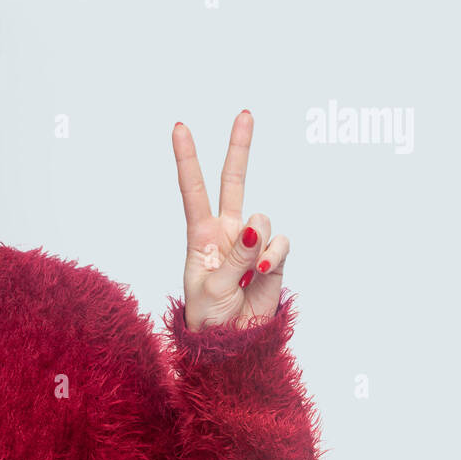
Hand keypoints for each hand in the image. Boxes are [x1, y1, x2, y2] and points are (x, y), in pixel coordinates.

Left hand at [172, 111, 289, 331]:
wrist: (233, 345)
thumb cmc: (208, 319)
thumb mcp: (211, 289)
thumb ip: (235, 257)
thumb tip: (257, 226)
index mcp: (200, 236)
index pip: (192, 190)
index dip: (187, 159)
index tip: (179, 127)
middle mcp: (227, 232)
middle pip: (233, 182)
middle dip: (239, 148)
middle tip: (245, 113)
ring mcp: (252, 243)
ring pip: (263, 220)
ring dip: (257, 244)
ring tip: (245, 274)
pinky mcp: (274, 257)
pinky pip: (281, 244)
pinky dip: (273, 257)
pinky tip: (262, 274)